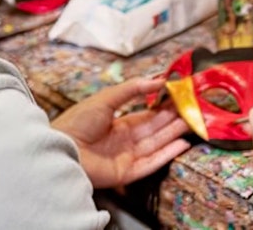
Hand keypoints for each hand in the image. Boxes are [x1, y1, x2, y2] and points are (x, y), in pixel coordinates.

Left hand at [51, 78, 190, 188]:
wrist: (61, 148)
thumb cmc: (77, 122)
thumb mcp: (106, 98)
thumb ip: (133, 88)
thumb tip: (158, 79)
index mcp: (117, 124)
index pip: (146, 115)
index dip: (162, 107)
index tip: (178, 98)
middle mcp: (124, 141)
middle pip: (154, 129)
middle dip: (172, 119)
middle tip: (191, 108)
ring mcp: (126, 157)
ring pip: (156, 144)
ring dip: (174, 133)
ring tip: (191, 121)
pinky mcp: (127, 173)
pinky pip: (151, 163)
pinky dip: (167, 154)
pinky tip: (181, 144)